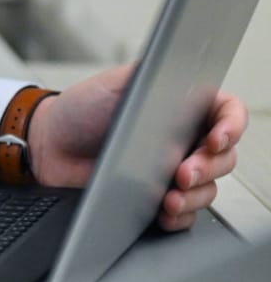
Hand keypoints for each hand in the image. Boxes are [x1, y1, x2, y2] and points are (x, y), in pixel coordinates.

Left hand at [28, 64, 248, 230]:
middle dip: (209, 167)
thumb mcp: (113, 82)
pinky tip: (163, 212)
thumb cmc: (80, 110)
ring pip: (208, 189)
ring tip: (169, 196)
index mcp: (183, 107)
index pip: (227, 114)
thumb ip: (148, 73)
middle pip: (224, 157)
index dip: (232, 127)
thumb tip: (177, 65)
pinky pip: (185, 215)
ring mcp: (173, 170)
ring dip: (194, 197)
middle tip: (182, 172)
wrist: (48, 145)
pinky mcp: (159, 197)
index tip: (217, 139)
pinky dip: (179, 217)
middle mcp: (184, 140)